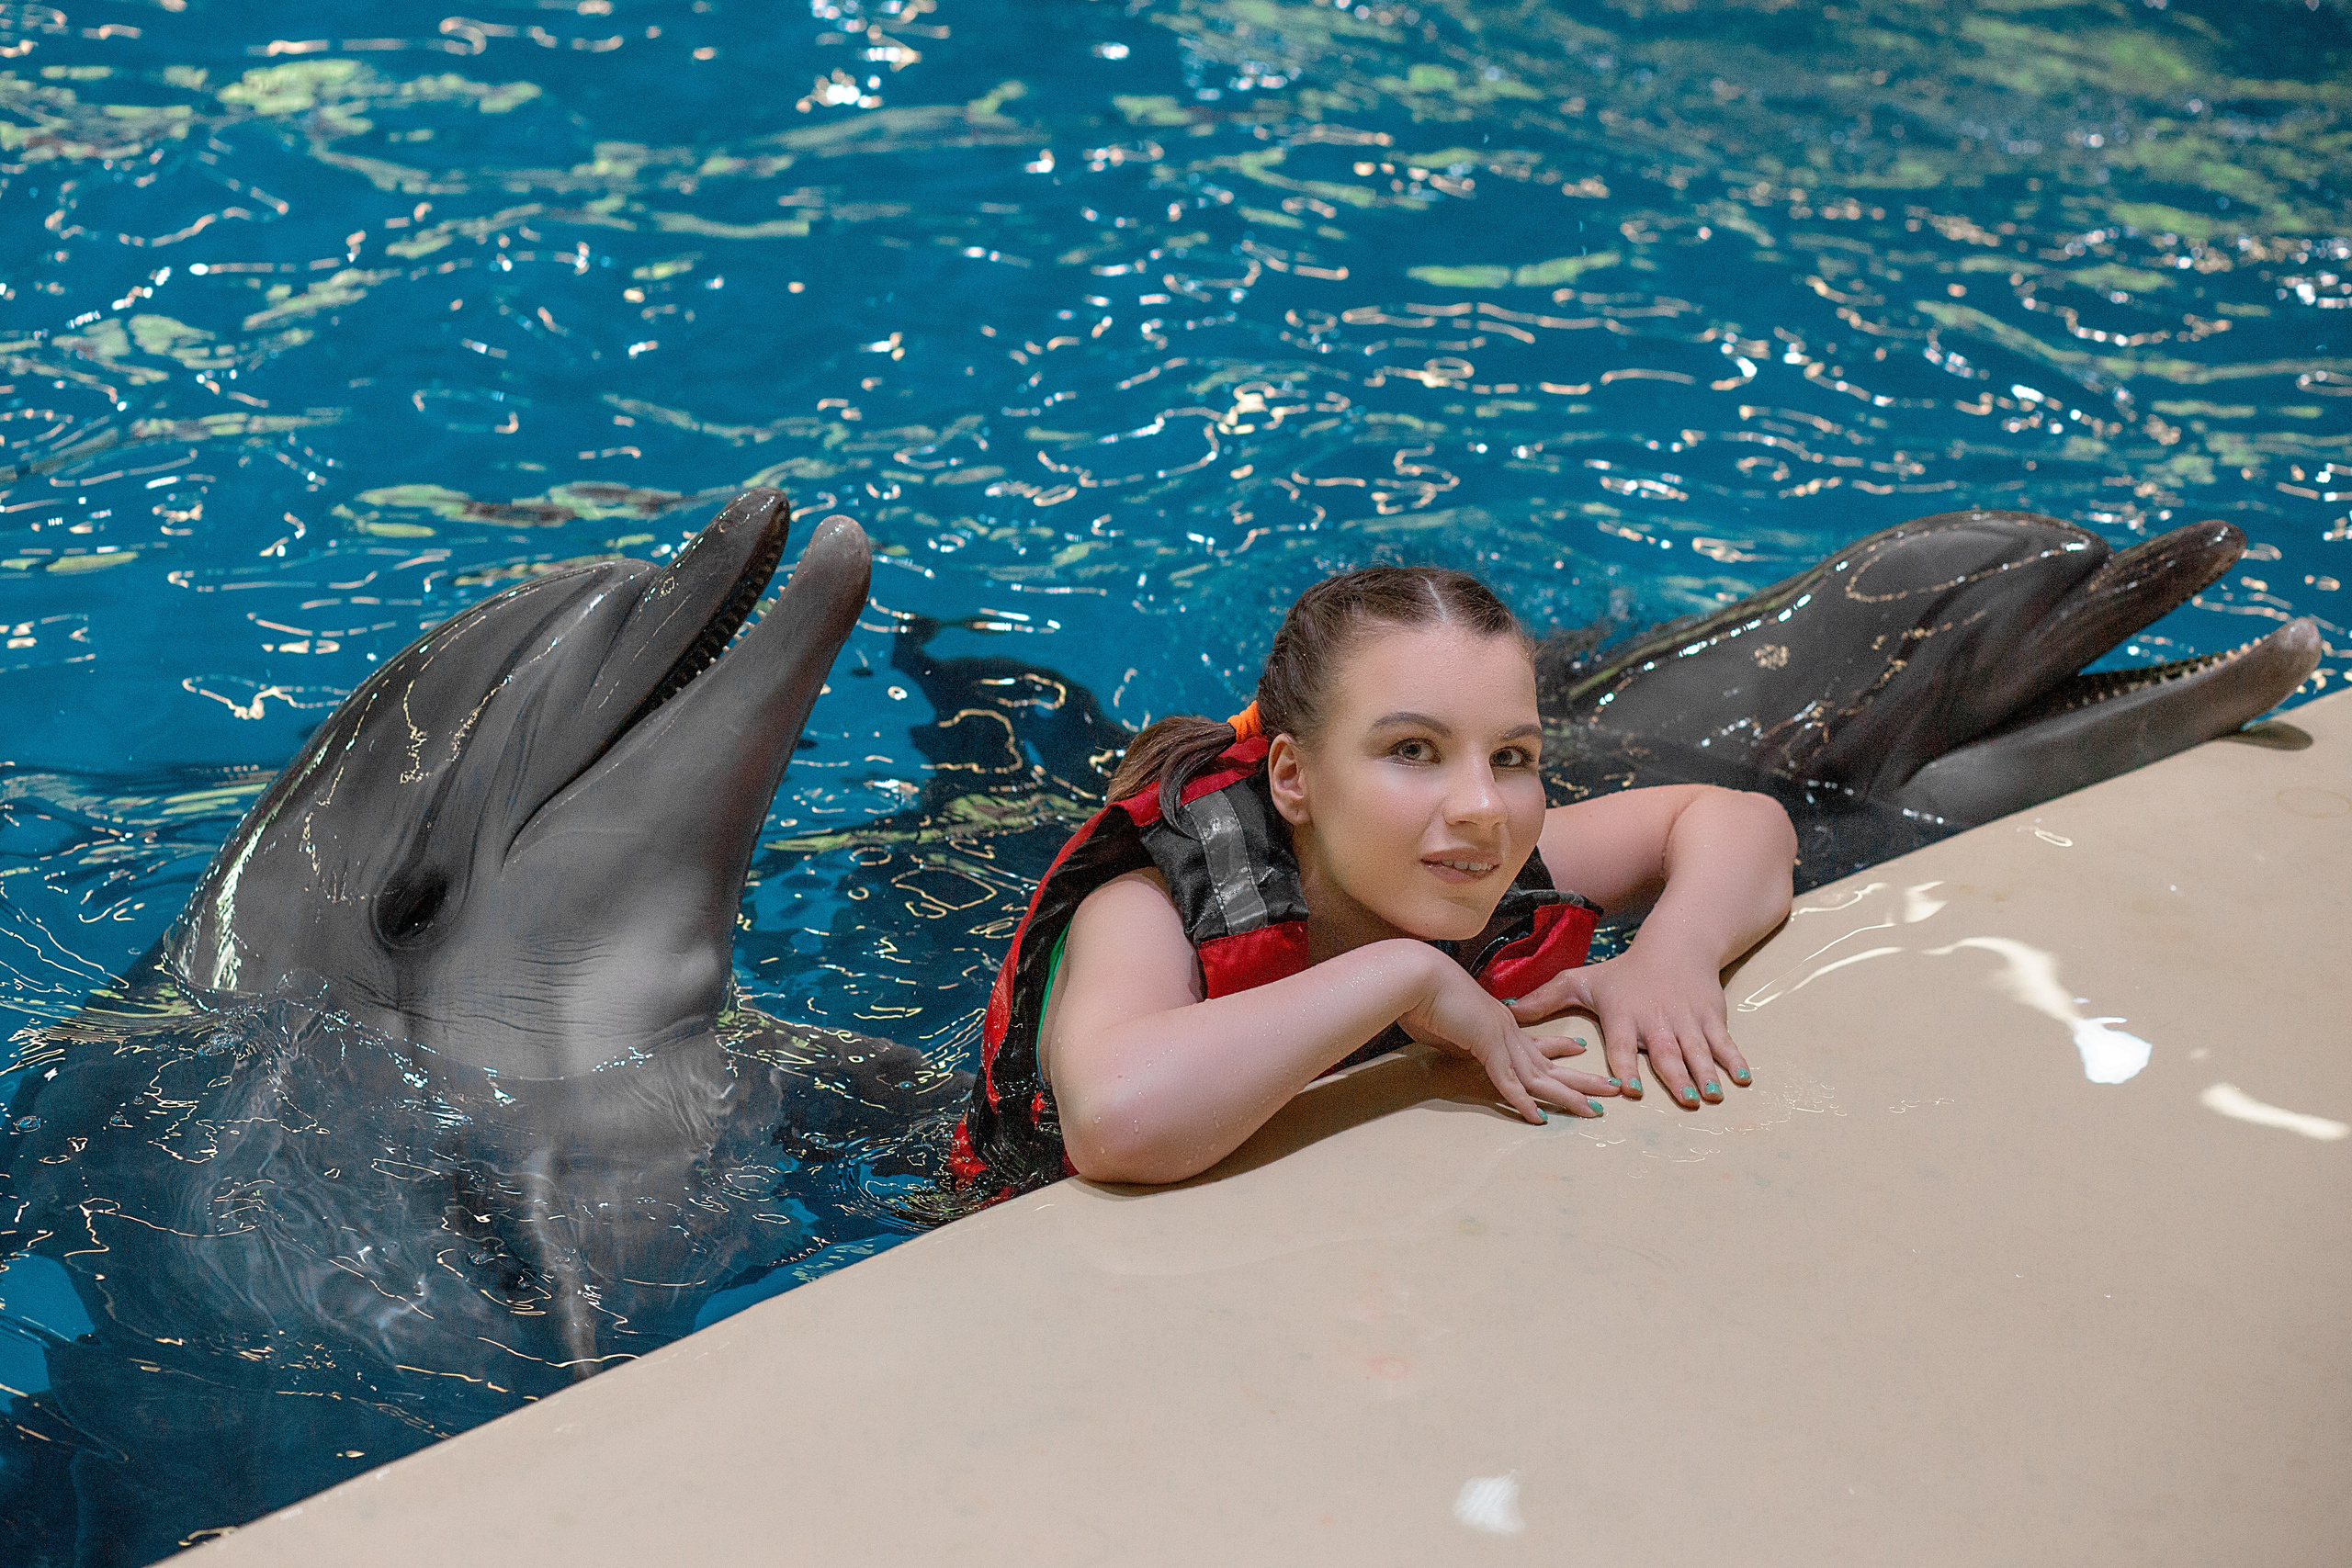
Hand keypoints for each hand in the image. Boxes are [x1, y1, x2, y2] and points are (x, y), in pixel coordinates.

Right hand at [1394, 948, 1618, 1123]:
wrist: (1416, 979)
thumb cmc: (1424, 1000)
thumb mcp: (1447, 1028)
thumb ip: (1460, 1042)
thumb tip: (1460, 1050)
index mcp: (1499, 1024)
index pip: (1536, 1041)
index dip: (1559, 1047)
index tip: (1580, 1049)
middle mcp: (1507, 1031)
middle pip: (1550, 1063)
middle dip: (1582, 1079)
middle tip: (1610, 1090)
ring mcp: (1500, 1038)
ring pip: (1539, 1076)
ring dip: (1566, 1096)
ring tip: (1592, 1111)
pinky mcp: (1487, 1045)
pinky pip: (1507, 1082)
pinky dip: (1522, 1102)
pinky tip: (1538, 1118)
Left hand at [1505, 943, 1751, 1109]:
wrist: (1676, 945)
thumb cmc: (1624, 972)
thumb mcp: (1582, 981)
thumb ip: (1544, 999)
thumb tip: (1505, 1010)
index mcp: (1624, 1015)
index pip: (1622, 1044)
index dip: (1625, 1064)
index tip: (1629, 1087)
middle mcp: (1656, 1020)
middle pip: (1665, 1052)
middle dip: (1674, 1075)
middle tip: (1683, 1100)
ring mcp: (1686, 1020)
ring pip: (1697, 1050)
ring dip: (1705, 1073)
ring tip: (1711, 1096)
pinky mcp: (1710, 1018)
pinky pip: (1724, 1042)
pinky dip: (1734, 1060)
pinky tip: (1742, 1080)